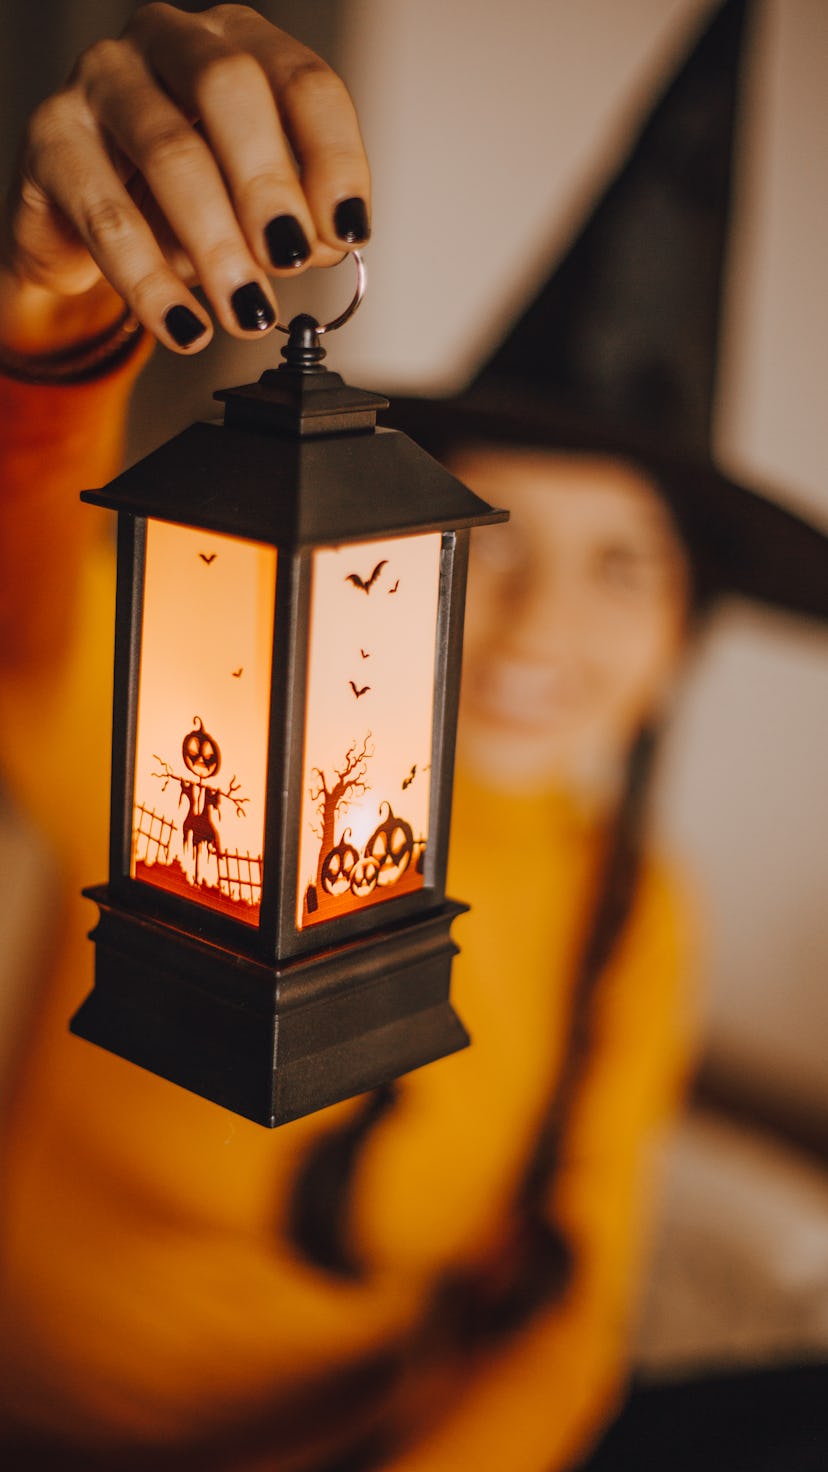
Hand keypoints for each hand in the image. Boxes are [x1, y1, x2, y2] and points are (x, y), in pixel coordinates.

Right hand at [0, 3, 369, 354]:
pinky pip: (107, 217)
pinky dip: (152, 285)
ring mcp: (103, 81)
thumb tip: (323, 243)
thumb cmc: (176, 203)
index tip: (349, 230)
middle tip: (290, 258)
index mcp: (238, 43)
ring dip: (216, 244)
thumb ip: (295, 217)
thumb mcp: (250, 208)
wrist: (79, 227)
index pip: (303, 82)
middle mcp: (169, 41)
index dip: (334, 158)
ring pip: (169, 152)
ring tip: (246, 308)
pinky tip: (186, 326)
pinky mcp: (52, 139)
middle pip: (230, 89)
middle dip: (268, 184)